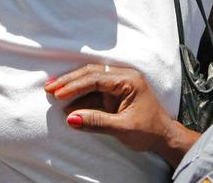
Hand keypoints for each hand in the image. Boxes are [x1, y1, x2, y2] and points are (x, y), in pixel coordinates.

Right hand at [45, 64, 194, 162]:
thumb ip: (97, 122)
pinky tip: (67, 107)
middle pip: (91, 74)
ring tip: (53, 93)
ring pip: (90, 81)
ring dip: (72, 87)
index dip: (75, 85)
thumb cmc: (149, 131)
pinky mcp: (114, 95)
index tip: (57, 93)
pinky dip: (80, 98)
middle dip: (69, 81)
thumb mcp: (123, 128)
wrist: (163, 137)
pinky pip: (93, 93)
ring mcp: (118, 86)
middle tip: (49, 88)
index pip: (96, 78)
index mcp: (129, 80)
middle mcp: (123, 78)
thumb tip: (71, 118)